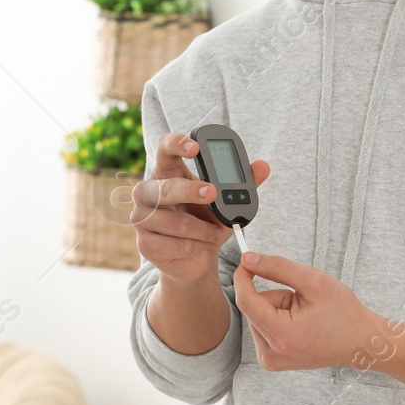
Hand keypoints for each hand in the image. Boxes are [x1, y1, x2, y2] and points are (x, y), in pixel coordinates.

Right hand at [131, 131, 270, 285]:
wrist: (196, 260)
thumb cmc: (207, 223)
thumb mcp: (226, 202)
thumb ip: (243, 182)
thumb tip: (264, 165)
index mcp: (167, 173)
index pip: (164, 148)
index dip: (176, 144)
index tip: (195, 147)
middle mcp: (148, 191)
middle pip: (166, 186)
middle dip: (190, 190)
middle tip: (213, 193)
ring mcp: (141, 217)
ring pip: (174, 221)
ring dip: (201, 230)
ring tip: (213, 233)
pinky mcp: (145, 243)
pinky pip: (172, 244)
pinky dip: (193, 247)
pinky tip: (197, 247)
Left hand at [233, 252, 394, 371]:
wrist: (359, 340)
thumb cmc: (342, 312)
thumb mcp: (313, 281)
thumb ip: (277, 268)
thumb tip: (247, 259)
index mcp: (281, 336)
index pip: (246, 300)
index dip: (244, 276)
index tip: (247, 259)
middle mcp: (271, 354)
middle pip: (253, 308)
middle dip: (274, 296)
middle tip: (302, 300)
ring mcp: (270, 360)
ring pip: (257, 317)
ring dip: (276, 308)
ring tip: (304, 314)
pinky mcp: (272, 361)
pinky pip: (263, 328)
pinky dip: (277, 320)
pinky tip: (299, 324)